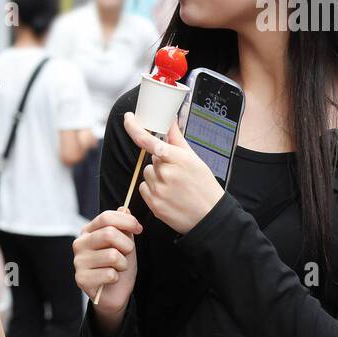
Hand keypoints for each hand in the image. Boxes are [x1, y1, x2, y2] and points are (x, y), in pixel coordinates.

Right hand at [73, 208, 142, 311]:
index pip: (106, 217)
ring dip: (123, 264)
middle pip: (109, 234)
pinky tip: (110, 279)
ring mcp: (78, 261)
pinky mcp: (81, 279)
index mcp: (88, 231)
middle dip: (127, 245)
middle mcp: (79, 243)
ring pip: (112, 255)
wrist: (115, 292)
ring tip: (118, 268)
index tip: (138, 229)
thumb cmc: (119, 265)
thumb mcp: (125, 243)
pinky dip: (116, 278)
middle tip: (128, 254)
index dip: (127, 221)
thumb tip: (124, 208)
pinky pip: (109, 274)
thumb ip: (123, 227)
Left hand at [123, 113, 223, 234]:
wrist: (209, 217)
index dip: (135, 128)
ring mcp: (159, 190)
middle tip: (179, 175)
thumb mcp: (195, 160)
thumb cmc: (204, 186)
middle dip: (162, 164)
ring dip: (157, 177)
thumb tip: (170, 121)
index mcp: (179, 159)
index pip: (150, 141)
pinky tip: (168, 195)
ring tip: (175, 187)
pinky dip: (153, 190)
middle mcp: (166, 174)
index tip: (128, 119)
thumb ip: (178, 140)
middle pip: (152, 160)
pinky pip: (144, 188)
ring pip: (148, 174)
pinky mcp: (153, 204)